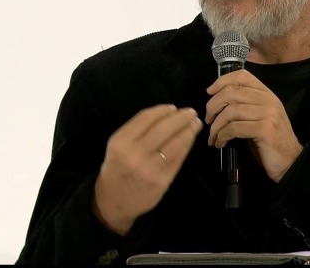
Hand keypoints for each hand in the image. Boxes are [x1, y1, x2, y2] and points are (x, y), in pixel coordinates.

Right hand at [93, 104, 202, 235]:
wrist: (114, 201)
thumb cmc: (118, 168)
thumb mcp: (118, 146)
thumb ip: (138, 130)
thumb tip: (168, 114)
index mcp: (121, 142)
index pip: (146, 118)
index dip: (163, 110)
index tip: (174, 107)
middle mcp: (135, 154)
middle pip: (164, 129)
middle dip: (181, 118)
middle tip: (192, 112)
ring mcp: (150, 168)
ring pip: (175, 143)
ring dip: (189, 131)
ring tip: (195, 124)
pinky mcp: (162, 180)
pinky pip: (179, 158)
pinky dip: (187, 145)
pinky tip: (190, 139)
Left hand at [205, 69, 302, 182]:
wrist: (290, 161)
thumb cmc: (270, 140)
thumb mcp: (260, 117)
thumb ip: (245, 104)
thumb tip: (218, 99)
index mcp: (266, 94)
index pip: (242, 75)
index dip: (221, 81)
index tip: (209, 92)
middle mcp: (268, 100)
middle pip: (231, 92)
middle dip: (213, 106)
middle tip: (208, 120)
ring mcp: (268, 114)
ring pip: (230, 111)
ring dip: (216, 126)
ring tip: (213, 137)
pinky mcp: (265, 130)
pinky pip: (234, 128)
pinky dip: (222, 136)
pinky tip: (220, 143)